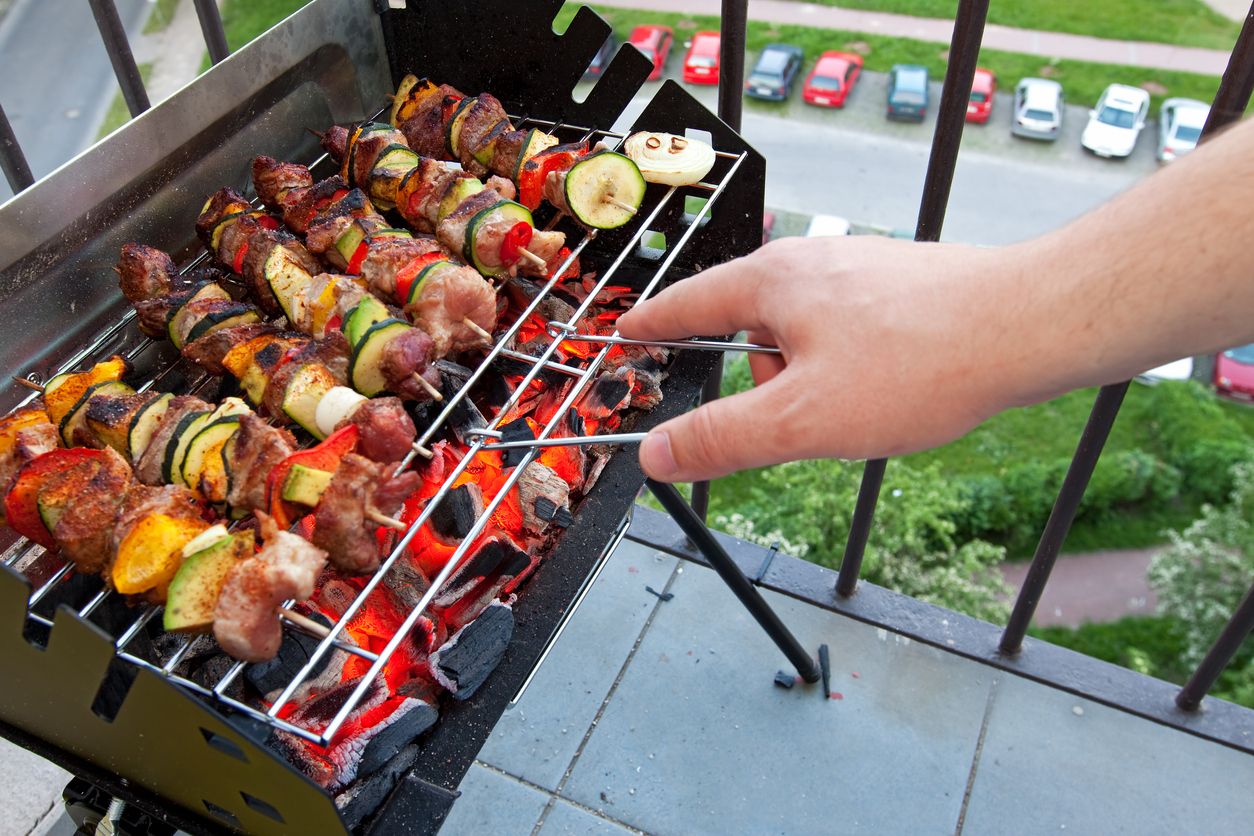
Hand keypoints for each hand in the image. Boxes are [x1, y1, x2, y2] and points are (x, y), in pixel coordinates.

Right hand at [616, 235, 1027, 481]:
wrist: (1029, 325)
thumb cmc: (916, 364)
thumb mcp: (802, 419)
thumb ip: (722, 439)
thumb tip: (656, 455)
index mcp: (771, 281)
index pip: (687, 304)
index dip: (652, 325)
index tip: (627, 333)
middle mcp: (810, 263)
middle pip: (750, 328)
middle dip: (765, 385)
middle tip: (804, 421)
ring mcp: (857, 270)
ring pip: (803, 338)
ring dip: (814, 383)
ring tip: (866, 406)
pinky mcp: (896, 286)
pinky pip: (846, 334)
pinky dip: (851, 370)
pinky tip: (893, 390)